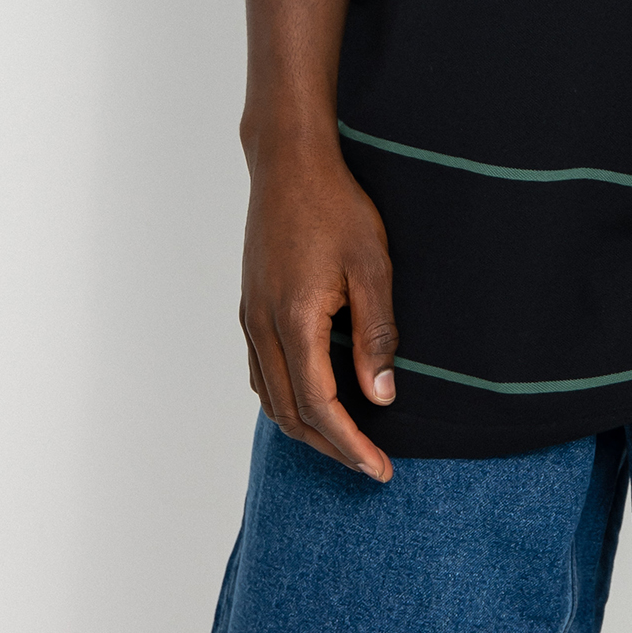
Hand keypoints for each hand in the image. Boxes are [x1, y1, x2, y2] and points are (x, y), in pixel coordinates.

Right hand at [240, 140, 398, 481]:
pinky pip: (261, 371)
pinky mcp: (249, 305)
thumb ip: (376, 335)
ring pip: (270, 396)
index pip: (319, 406)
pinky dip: (285, 399)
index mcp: (295, 319)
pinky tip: (312, 399)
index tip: (380, 469)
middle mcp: (263, 325)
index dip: (350, 444)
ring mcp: (250, 316)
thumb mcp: (372, 267)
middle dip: (330, 447)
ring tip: (347, 441)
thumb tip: (382, 398)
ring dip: (306, 427)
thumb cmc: (337, 207)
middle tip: (370, 464)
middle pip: (290, 412)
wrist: (289, 163)